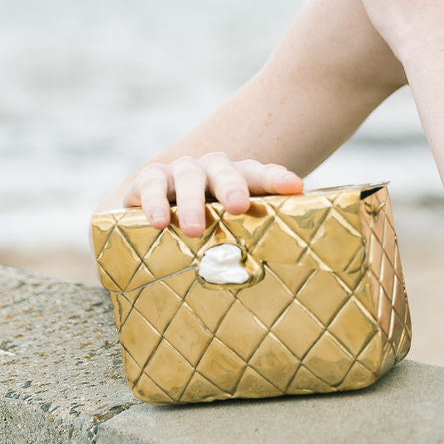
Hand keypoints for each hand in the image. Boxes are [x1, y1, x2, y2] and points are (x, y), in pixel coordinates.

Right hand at [118, 153, 303, 236]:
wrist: (151, 217)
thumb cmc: (203, 228)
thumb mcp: (228, 232)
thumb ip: (249, 242)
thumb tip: (279, 274)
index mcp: (238, 179)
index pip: (260, 175)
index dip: (277, 179)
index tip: (294, 187)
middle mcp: (212, 169)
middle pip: (226, 171)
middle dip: (233, 187)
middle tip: (239, 206)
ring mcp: (181, 171)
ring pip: (189, 177)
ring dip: (192, 203)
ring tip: (194, 230)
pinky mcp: (149, 179)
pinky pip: (152, 184)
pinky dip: (155, 202)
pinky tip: (159, 222)